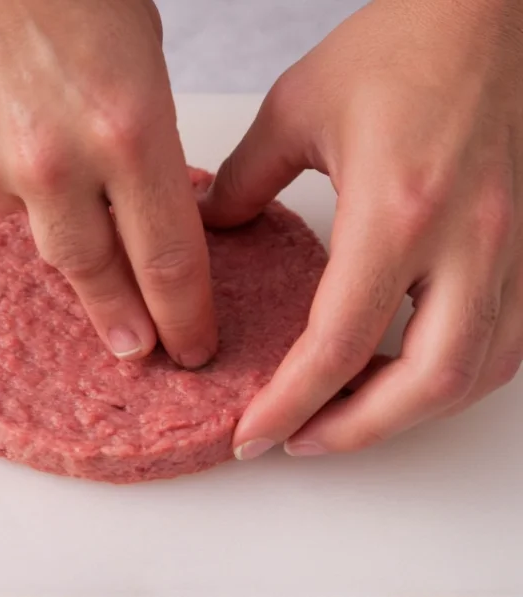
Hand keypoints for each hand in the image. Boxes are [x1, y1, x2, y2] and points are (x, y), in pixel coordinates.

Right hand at [0, 0, 217, 367]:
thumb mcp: (140, 57)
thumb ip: (140, 146)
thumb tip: (134, 207)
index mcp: (128, 131)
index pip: (168, 261)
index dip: (184, 315)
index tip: (191, 344)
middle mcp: (56, 162)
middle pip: (96, 274)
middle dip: (123, 320)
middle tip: (138, 349)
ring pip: (33, 227)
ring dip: (60, 224)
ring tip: (66, 184)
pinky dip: (8, 180)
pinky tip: (12, 136)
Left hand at [203, 0, 522, 457]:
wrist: (488, 14)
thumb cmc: (402, 46)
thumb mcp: (296, 110)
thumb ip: (244, 182)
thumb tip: (215, 232)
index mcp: (398, 209)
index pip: (338, 342)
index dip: (290, 402)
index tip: (253, 434)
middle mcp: (465, 239)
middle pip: (422, 383)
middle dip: (356, 431)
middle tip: (300, 441)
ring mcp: (507, 245)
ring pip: (474, 373)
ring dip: (407, 413)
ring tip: (347, 418)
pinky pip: (504, 340)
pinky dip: (453, 376)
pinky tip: (409, 375)